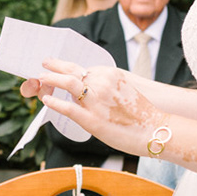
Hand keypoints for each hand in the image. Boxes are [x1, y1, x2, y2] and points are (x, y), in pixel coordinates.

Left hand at [19, 59, 159, 151]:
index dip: (65, 68)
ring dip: (50, 80)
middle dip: (53, 67)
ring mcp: (96, 100)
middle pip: (71, 71)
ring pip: (67, 83)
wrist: (156, 129)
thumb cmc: (141, 112)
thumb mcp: (123, 88)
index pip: (81, 68)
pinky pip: (68, 108)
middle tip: (43, 66)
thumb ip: (105, 85)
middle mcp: (101, 82)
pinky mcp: (92, 119)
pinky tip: (46, 100)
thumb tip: (89, 87)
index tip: (56, 68)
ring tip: (40, 79)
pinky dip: (54, 102)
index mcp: (109, 74)